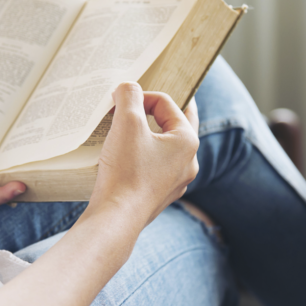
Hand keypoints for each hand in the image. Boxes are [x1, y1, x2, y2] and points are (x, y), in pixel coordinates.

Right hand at [89, 82, 198, 225]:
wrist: (116, 218)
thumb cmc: (126, 171)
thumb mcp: (126, 123)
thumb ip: (129, 96)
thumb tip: (128, 87)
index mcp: (187, 141)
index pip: (167, 104)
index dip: (142, 96)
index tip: (121, 99)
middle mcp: (188, 162)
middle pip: (176, 125)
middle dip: (161, 111)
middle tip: (152, 99)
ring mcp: (176, 181)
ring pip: (166, 148)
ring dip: (150, 135)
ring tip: (131, 129)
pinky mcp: (159, 195)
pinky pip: (155, 168)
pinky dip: (143, 157)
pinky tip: (126, 157)